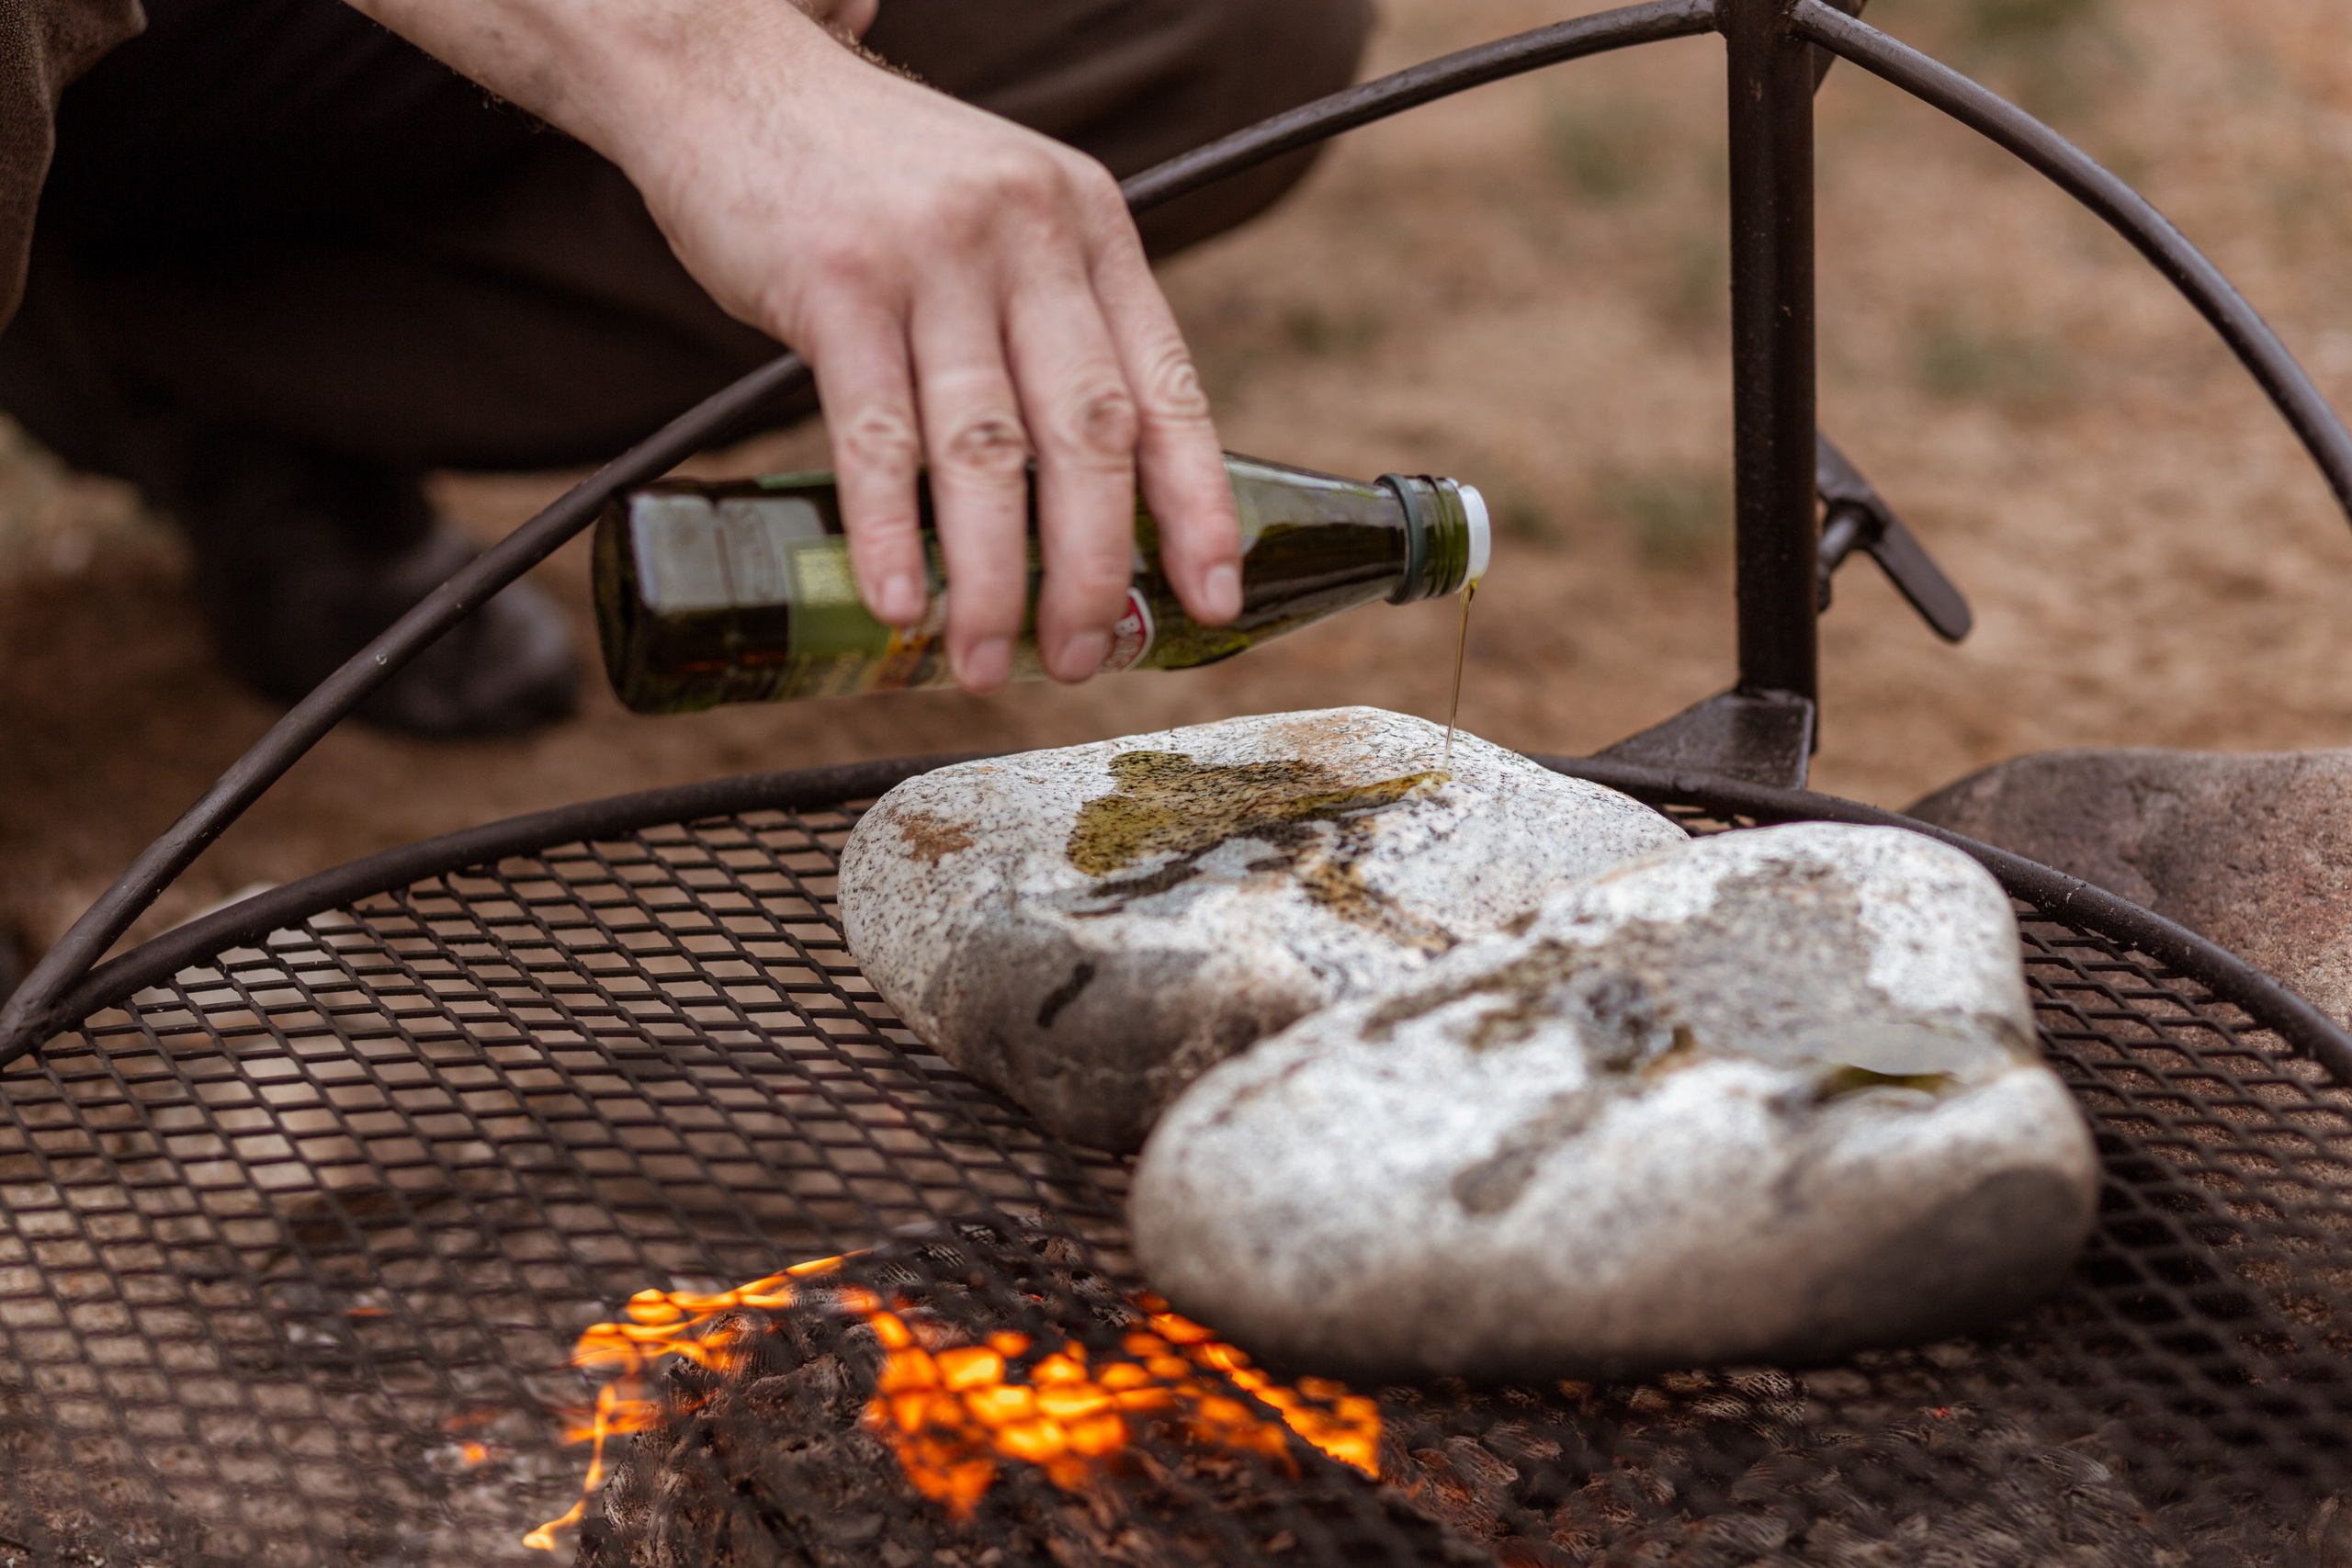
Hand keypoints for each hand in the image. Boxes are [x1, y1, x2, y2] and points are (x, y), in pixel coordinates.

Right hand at [345, 0, 1242, 693]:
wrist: (730, 73)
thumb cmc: (872, 180)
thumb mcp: (1001, 215)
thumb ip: (1054, 323)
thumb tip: (1095, 493)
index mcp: (1089, 226)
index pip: (1166, 386)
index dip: (1196, 505)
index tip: (1210, 597)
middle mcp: (1027, 234)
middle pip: (1088, 435)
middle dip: (1091, 568)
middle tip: (1082, 657)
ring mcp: (933, 256)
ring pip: (986, 453)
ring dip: (994, 579)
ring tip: (991, 662)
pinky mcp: (834, 283)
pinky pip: (876, 437)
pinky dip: (890, 536)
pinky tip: (901, 605)